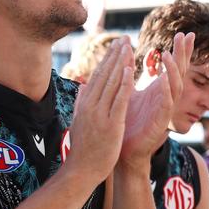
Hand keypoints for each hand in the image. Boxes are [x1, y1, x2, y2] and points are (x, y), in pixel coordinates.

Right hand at [65, 37, 134, 184]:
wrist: (81, 170)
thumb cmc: (82, 149)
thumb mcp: (79, 121)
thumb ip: (81, 103)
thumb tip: (82, 87)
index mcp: (84, 103)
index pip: (97, 76)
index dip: (107, 59)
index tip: (115, 46)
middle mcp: (90, 104)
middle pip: (104, 74)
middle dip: (115, 55)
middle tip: (125, 38)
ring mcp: (99, 113)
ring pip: (111, 82)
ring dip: (121, 62)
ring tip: (128, 46)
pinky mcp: (110, 123)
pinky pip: (118, 99)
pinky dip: (124, 83)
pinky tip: (130, 69)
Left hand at [120, 32, 194, 170]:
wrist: (124, 149)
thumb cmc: (127, 121)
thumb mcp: (128, 92)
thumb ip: (129, 75)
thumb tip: (124, 53)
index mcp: (160, 90)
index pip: (173, 67)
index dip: (180, 51)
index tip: (185, 33)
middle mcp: (166, 97)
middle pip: (179, 72)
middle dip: (183, 54)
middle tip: (186, 35)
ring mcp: (165, 109)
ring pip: (175, 86)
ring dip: (172, 70)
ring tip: (168, 54)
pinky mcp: (161, 121)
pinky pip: (167, 104)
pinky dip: (165, 90)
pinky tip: (162, 78)